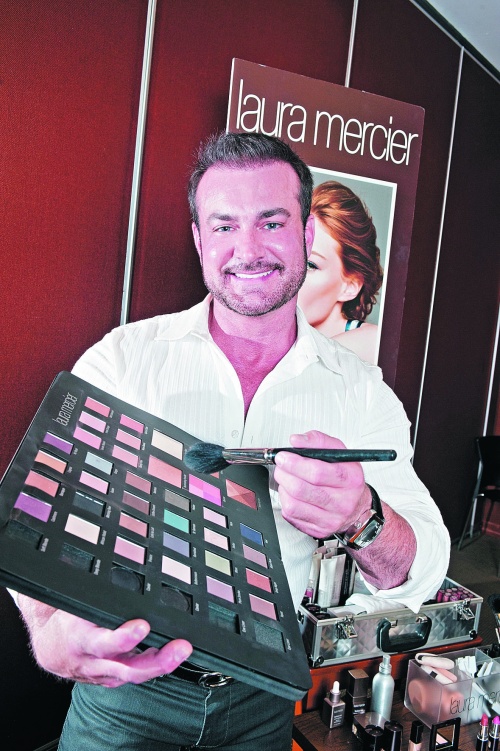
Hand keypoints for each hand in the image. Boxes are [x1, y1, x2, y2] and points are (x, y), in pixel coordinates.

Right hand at [19, 596, 192, 686]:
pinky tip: (172, 654)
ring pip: (135, 675)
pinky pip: (136, 675)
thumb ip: (93, 585)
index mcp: (79, 639)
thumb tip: (117, 547)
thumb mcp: (73, 598)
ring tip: (183, 650)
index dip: (123, 638)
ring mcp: (105, 674)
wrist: (49, 647)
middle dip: (157, 659)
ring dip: (163, 664)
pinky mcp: (113, 679)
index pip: (102, 642)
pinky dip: (155, 666)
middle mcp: (93, 661)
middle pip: (127, 667)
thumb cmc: (64, 616)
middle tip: (180, 646)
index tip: (143, 626)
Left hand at [273, 430, 370, 538]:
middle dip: (284, 474)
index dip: (295, 463)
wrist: (357, 508)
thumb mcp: (340, 453)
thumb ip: (319, 441)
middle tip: (281, 466)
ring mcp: (331, 519)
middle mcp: (342, 502)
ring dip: (283, 488)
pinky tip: (292, 494)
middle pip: (302, 489)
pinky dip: (286, 501)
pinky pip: (292, 516)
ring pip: (293, 505)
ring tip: (286, 479)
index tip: (284, 456)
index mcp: (350, 479)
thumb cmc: (346, 478)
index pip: (317, 472)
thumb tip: (297, 441)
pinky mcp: (319, 530)